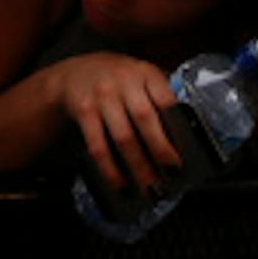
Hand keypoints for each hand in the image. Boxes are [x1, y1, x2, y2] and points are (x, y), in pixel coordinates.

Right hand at [46, 52, 182, 192]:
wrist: (75, 72)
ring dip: (138, 166)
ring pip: (123, 137)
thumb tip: (183, 136)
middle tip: (171, 173)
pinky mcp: (84, 111)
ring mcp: (102, 96)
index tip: (182, 152)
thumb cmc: (117, 80)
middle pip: (145, 119)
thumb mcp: (141, 77)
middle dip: (159, 150)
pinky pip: (98, 145)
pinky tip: (119, 182)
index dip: (176, 129)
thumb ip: (159, 97)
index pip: (165, 100)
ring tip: (149, 186)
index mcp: (145, 73)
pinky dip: (110, 168)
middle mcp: (124, 81)